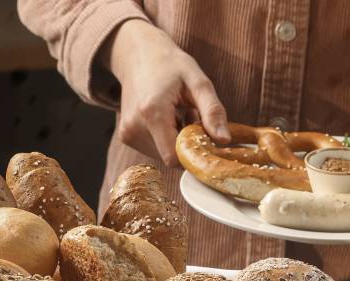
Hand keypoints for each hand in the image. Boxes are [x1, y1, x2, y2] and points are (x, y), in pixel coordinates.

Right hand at [101, 19, 229, 166]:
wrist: (137, 53)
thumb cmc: (170, 64)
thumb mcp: (198, 81)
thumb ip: (212, 111)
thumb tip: (224, 140)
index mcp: (152, 113)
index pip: (175, 157)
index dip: (194, 152)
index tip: (204, 133)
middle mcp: (134, 127)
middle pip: (170, 157)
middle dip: (187, 144)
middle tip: (192, 115)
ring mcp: (127, 133)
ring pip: (163, 155)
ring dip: (178, 141)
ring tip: (180, 114)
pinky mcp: (125, 136)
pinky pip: (154, 150)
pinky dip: (166, 139)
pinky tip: (169, 118)